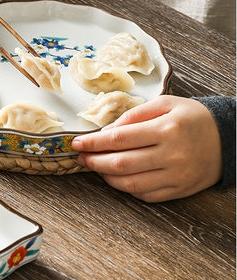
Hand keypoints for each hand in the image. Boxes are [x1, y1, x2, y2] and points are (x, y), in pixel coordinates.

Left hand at [71, 95, 221, 201]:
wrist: (227, 138)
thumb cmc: (192, 117)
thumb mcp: (165, 104)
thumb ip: (134, 115)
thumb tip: (107, 131)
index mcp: (165, 129)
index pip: (119, 139)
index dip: (93, 142)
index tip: (76, 143)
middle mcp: (170, 155)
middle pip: (120, 163)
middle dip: (94, 161)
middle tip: (80, 157)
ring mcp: (175, 176)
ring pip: (130, 183)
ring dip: (105, 177)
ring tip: (94, 166)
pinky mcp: (179, 190)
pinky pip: (146, 195)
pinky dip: (125, 188)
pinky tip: (115, 178)